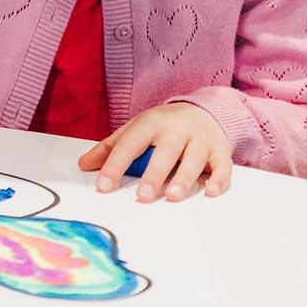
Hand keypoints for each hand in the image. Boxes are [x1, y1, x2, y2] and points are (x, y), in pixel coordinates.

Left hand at [79, 102, 231, 201]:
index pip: (129, 145)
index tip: (103, 186)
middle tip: (143, 196)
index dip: (115, 165)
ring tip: (172, 196)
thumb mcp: (135, 130)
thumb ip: (110, 148)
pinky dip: (218, 179)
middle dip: (154, 174)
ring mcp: (200, 140)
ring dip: (183, 178)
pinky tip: (210, 192)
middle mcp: (177, 129)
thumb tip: (84, 164)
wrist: (201, 110)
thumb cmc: (163, 125)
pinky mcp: (220, 151)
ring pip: (194, 159)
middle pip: (165, 152)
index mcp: (151, 123)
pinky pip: (222, 166)